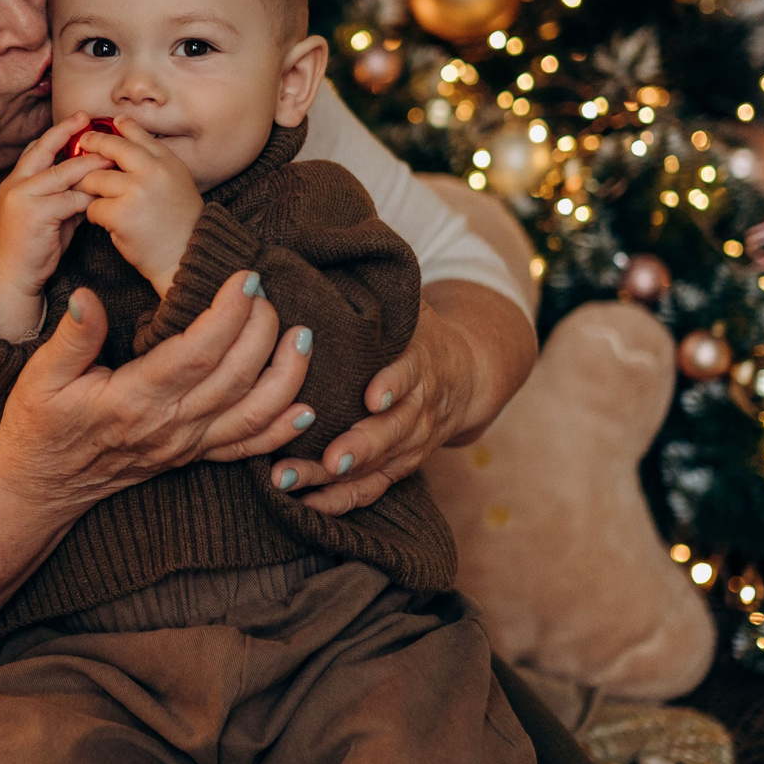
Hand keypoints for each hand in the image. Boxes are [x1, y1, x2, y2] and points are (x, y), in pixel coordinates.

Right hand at [0, 113, 100, 340]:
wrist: (13, 277)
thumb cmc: (35, 247)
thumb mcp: (50, 214)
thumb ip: (66, 195)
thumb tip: (93, 181)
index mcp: (16, 181)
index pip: (37, 148)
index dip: (59, 133)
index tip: (80, 119)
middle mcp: (15, 184)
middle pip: (45, 150)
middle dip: (69, 133)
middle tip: (92, 121)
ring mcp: (23, 198)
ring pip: (62, 173)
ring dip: (89, 165)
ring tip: (112, 158)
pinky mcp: (36, 214)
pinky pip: (70, 199)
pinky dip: (89, 196)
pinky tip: (104, 194)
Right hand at [0, 272, 317, 516]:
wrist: (39, 487)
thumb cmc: (38, 426)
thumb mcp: (39, 377)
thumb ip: (71, 338)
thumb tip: (88, 298)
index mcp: (133, 400)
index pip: (197, 353)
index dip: (229, 315)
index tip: (245, 278)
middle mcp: (168, 427)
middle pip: (236, 377)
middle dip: (263, 331)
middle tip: (267, 292)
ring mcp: (184, 446)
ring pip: (253, 415)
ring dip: (286, 377)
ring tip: (303, 337)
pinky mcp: (191, 458)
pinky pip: (246, 448)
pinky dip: (282, 430)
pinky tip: (306, 407)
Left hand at [73, 120, 204, 296]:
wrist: (185, 256)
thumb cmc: (179, 223)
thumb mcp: (176, 182)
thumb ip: (155, 162)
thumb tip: (128, 136)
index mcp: (168, 163)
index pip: (139, 136)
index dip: (122, 127)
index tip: (110, 124)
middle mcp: (153, 171)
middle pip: (113, 148)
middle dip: (93, 144)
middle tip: (82, 145)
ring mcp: (136, 191)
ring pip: (95, 178)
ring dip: (90, 189)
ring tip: (94, 197)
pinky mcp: (121, 214)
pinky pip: (93, 207)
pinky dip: (94, 216)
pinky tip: (105, 223)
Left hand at [277, 283, 535, 512]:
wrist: (469, 372)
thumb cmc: (416, 333)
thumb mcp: (406, 309)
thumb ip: (372, 293)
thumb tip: (322, 256)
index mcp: (419, 361)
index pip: (410, 372)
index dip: (394, 383)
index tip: (373, 394)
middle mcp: (419, 405)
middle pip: (392, 429)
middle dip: (359, 445)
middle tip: (327, 457)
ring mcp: (412, 439)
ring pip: (378, 464)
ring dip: (336, 477)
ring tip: (295, 483)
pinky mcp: (401, 463)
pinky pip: (374, 486)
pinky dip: (343, 499)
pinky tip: (308, 506)